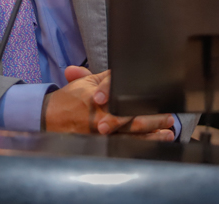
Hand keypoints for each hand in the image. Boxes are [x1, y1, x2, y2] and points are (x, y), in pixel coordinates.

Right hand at [42, 66, 174, 140]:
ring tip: (168, 135)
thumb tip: (122, 71)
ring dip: (151, 137)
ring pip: (131, 138)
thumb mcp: (87, 83)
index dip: (144, 104)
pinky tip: (151, 146)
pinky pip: (122, 148)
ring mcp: (101, 135)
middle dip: (154, 121)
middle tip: (170, 119)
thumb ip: (107, 78)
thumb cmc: (70, 99)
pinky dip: (138, 147)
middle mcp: (102, 120)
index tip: (161, 101)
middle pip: (132, 122)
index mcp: (101, 102)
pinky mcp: (99, 145)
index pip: (126, 101)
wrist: (48, 118)